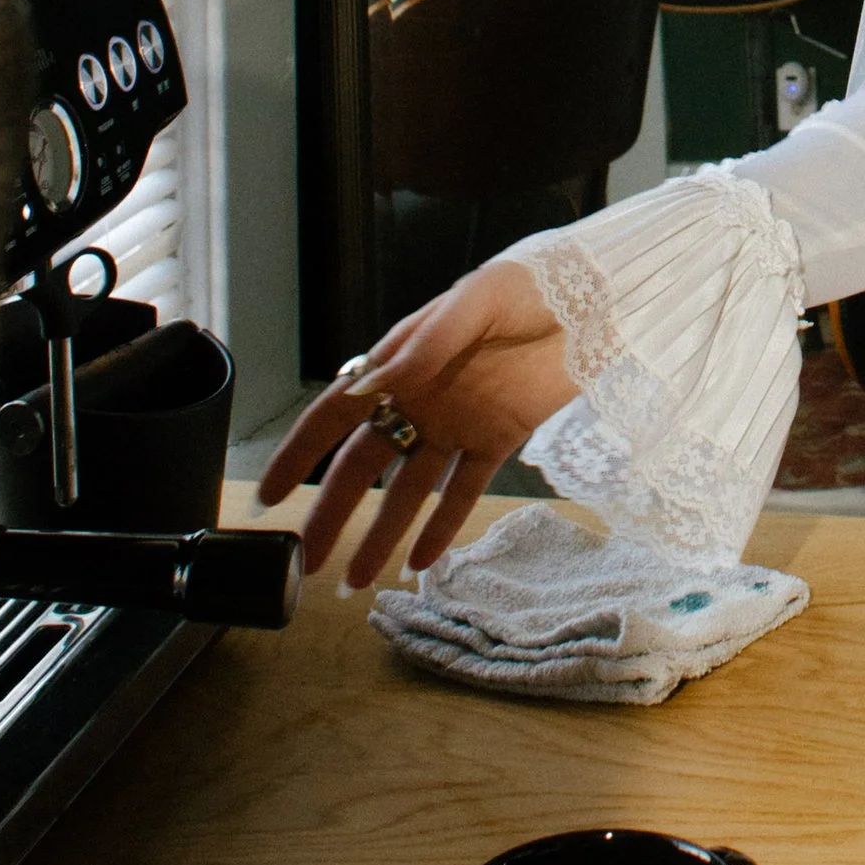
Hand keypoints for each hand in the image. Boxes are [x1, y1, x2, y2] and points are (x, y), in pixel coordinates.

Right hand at [256, 255, 575, 590]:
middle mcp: (421, 400)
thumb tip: (364, 391)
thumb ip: (421, 348)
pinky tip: (420, 562)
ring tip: (358, 579)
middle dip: (332, 513)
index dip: (301, 455)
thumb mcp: (471, 304)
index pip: (336, 415)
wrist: (594, 297)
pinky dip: (442, 527)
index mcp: (401, 363)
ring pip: (409, 490)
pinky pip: (464, 490)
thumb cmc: (526, 285)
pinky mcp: (499, 439)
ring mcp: (458, 424)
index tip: (269, 498)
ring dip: (383, 533)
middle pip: (365, 466)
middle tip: (307, 560)